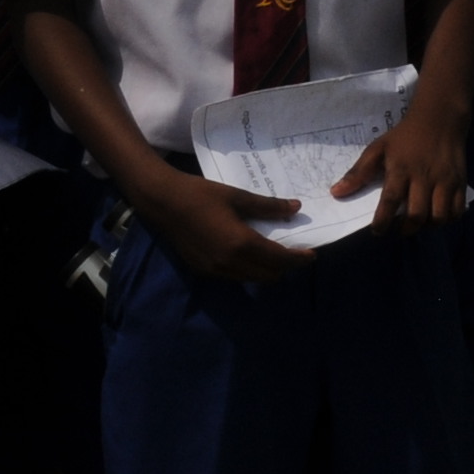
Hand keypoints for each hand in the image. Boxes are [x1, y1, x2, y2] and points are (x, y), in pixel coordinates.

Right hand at [134, 167, 302, 284]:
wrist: (162, 202)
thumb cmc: (201, 194)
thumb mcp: (238, 197)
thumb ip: (268, 206)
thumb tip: (296, 208)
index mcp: (241, 244)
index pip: (279, 259)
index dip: (298, 259)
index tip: (311, 255)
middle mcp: (230, 263)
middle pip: (269, 275)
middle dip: (285, 267)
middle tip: (293, 252)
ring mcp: (215, 270)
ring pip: (252, 278)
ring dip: (266, 270)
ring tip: (272, 253)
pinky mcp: (203, 271)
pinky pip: (235, 276)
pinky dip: (248, 269)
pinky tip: (248, 254)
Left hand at [349, 101, 466, 232]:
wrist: (440, 119)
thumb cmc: (405, 136)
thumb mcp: (379, 148)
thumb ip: (358, 172)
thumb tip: (336, 193)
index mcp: (401, 168)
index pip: (391, 200)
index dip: (382, 221)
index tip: (377, 231)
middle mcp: (425, 177)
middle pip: (417, 215)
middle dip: (406, 229)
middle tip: (398, 229)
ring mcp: (445, 181)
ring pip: (439, 217)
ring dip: (427, 226)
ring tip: (418, 222)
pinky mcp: (461, 182)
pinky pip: (457, 212)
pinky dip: (447, 220)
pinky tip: (436, 215)